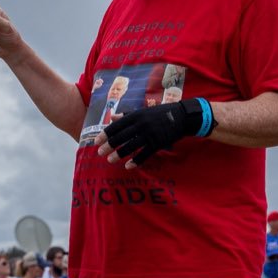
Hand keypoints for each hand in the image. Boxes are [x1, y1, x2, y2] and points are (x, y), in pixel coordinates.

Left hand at [94, 98, 211, 167]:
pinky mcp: (158, 143)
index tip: (96, 141)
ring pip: (131, 146)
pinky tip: (128, 166)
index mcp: (135, 115)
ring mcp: (150, 134)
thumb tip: (112, 117)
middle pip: (121, 137)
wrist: (180, 116)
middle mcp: (140, 124)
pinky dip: (136, 161)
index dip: (105, 134)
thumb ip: (126, 115)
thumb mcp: (142, 111)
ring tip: (110, 160)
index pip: (116, 126)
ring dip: (119, 154)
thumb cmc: (159, 113)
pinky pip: (144, 154)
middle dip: (109, 146)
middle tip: (100, 153)